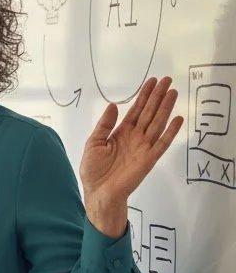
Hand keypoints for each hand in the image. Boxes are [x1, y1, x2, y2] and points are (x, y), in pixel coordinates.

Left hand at [80, 76, 182, 236]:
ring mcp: (143, 147)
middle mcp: (135, 137)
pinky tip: (178, 119)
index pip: (135, 110)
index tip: (152, 82)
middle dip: (157, 96)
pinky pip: (162, 143)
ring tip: (173, 92)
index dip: (144, 96)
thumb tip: (113, 105)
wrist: (99, 192)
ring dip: (166, 108)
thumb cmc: (94, 170)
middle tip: (167, 80)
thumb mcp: (93, 143)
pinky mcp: (149, 159)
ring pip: (157, 123)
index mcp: (121, 132)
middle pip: (149, 112)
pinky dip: (170, 131)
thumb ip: (104, 124)